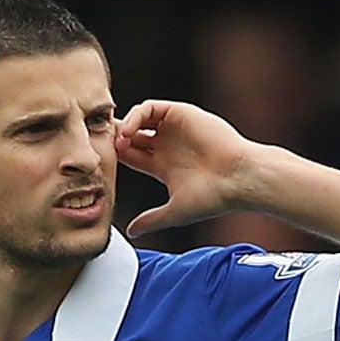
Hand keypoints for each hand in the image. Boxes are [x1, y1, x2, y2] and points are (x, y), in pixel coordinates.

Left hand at [113, 99, 265, 237]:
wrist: (237, 178)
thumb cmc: (212, 198)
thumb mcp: (174, 211)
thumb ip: (151, 219)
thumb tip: (130, 232)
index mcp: (163, 166)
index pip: (131, 155)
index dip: (115, 157)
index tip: (103, 165)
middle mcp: (167, 145)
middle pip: (132, 135)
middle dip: (115, 139)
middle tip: (102, 147)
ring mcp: (174, 129)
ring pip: (139, 119)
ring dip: (124, 127)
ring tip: (118, 141)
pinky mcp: (181, 114)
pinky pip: (151, 107)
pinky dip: (136, 116)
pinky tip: (129, 131)